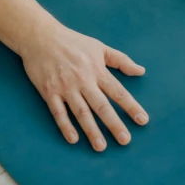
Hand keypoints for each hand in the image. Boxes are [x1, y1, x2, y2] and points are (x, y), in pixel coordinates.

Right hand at [20, 22, 148, 150]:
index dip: (131, 107)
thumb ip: (121, 60)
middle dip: (114, 123)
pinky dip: (65, 126)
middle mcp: (83, 80)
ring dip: (92, 130)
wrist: (41, 37)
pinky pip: (58, 112)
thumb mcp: (99, 47)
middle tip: (125, 140)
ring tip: (101, 147)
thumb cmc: (73, 42)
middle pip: (101, 105)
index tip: (143, 120)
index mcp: (97, 70)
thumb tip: (141, 71)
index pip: (118, 92)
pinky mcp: (49, 92)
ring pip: (81, 112)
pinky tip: (73, 139)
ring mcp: (66, 87)